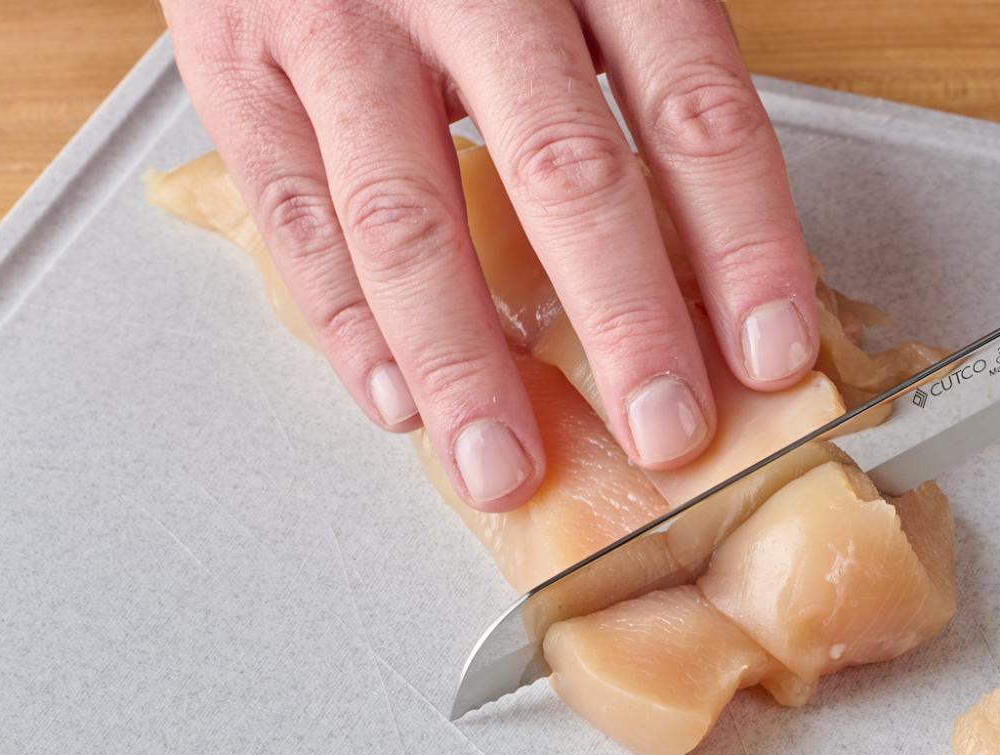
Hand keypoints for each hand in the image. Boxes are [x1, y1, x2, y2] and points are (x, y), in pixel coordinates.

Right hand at [163, 0, 817, 509]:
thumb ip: (642, 77)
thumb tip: (718, 271)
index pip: (692, 108)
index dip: (741, 241)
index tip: (769, 352)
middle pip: (563, 168)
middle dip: (621, 319)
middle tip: (664, 432)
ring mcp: (336, 14)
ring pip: (408, 211)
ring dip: (463, 357)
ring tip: (504, 464)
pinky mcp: (230, 53)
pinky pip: (290, 210)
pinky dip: (345, 321)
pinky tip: (397, 402)